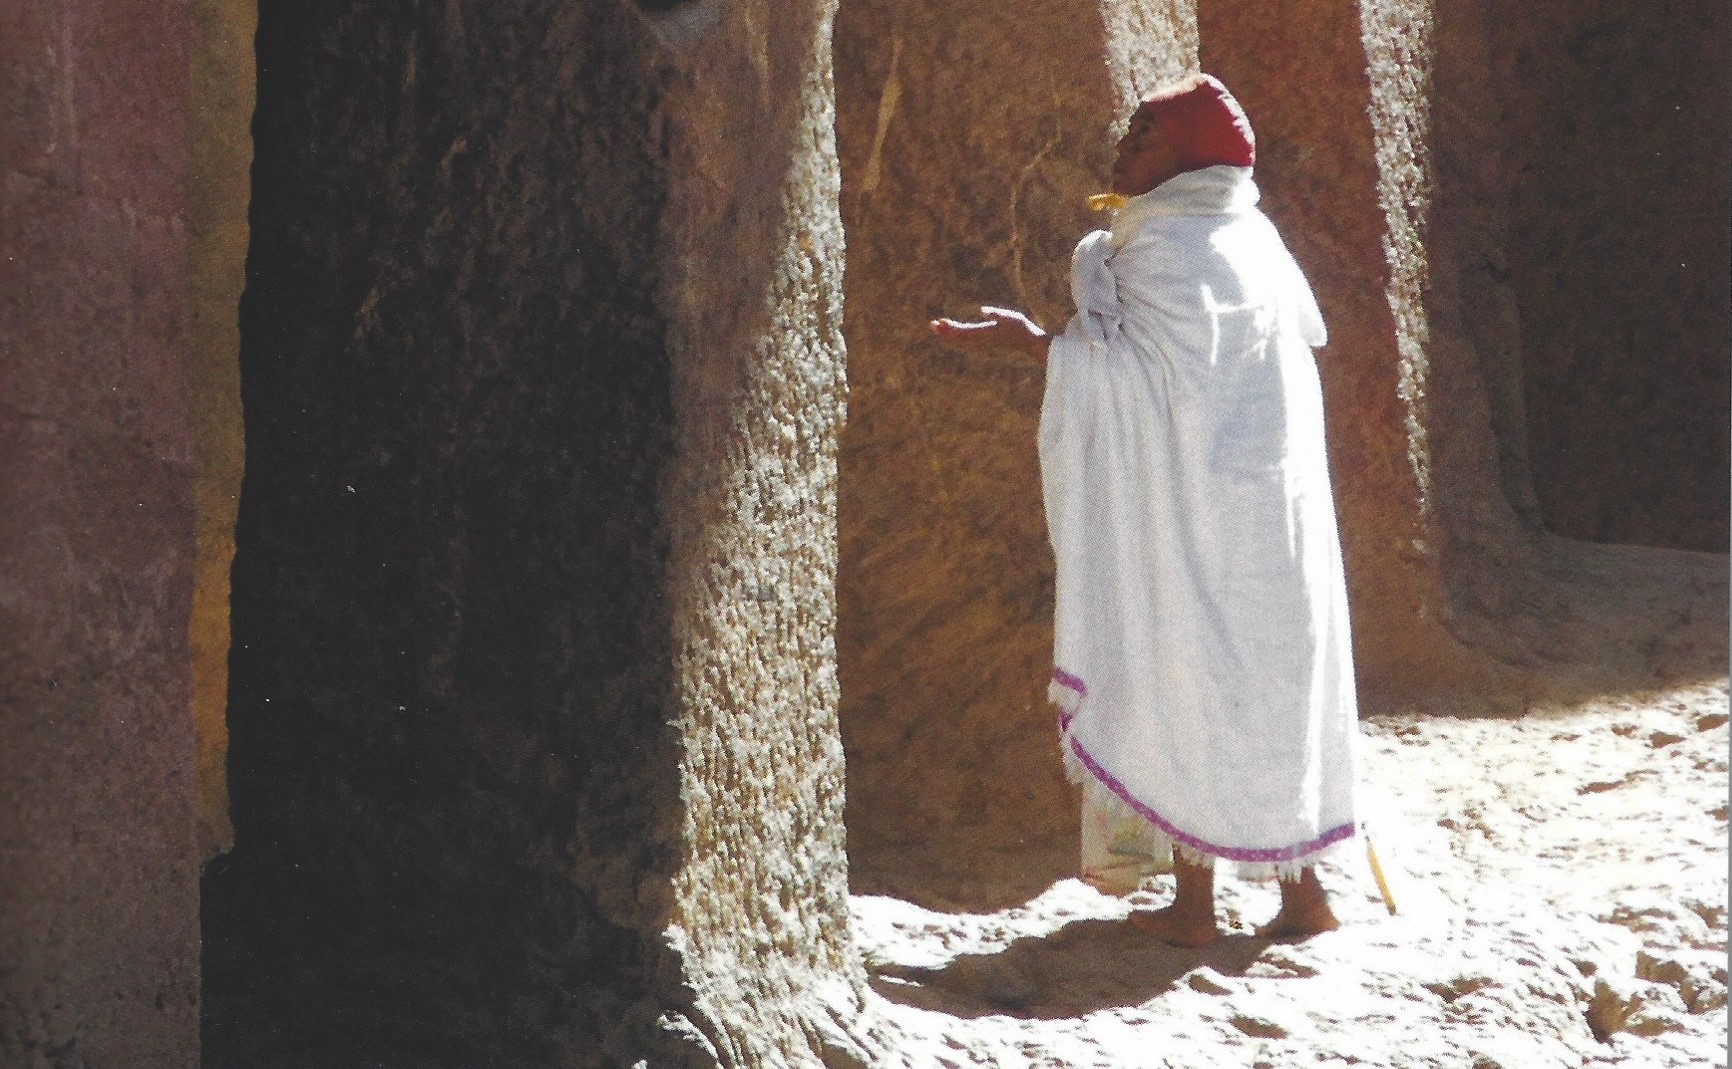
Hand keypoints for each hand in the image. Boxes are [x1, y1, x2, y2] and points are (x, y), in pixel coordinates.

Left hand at [929, 305, 1049, 357]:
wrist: (1031, 344)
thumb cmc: (1021, 328)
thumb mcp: (1010, 317)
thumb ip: (996, 314)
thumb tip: (982, 310)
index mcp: (984, 333)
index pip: (962, 331)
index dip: (950, 328)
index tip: (939, 322)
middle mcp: (981, 339)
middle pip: (959, 337)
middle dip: (945, 332)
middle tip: (931, 325)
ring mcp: (984, 341)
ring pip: (962, 340)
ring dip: (950, 334)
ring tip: (938, 327)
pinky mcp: (987, 340)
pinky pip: (968, 340)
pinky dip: (958, 336)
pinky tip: (955, 333)